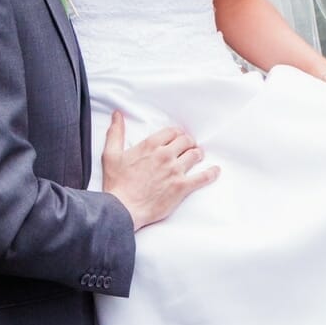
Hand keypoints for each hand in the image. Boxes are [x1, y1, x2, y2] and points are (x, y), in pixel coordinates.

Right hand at [101, 112, 219, 228]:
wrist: (122, 209)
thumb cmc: (116, 184)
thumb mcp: (110, 154)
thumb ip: (116, 133)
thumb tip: (117, 115)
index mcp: (150, 146)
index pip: (172, 132)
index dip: (177, 134)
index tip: (177, 138)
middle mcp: (165, 155)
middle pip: (186, 141)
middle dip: (188, 143)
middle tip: (188, 147)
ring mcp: (175, 171)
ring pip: (195, 155)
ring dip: (197, 154)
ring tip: (197, 156)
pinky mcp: (181, 187)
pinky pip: (202, 177)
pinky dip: (211, 173)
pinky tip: (215, 171)